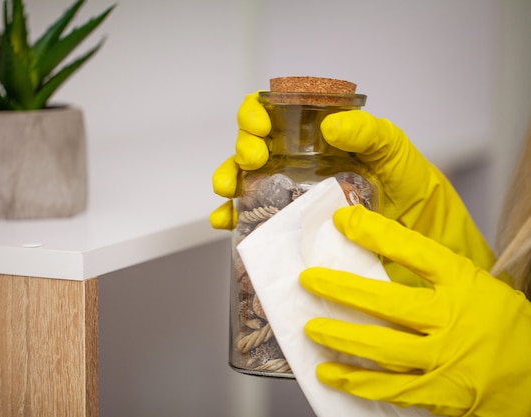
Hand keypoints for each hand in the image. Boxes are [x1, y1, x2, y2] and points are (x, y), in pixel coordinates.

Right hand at [210, 92, 501, 284]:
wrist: (423, 248)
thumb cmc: (413, 195)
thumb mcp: (396, 154)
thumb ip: (370, 132)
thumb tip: (330, 126)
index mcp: (318, 141)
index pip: (276, 116)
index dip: (257, 113)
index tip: (261, 126)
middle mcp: (299, 167)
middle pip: (252, 147)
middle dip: (242, 148)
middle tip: (254, 158)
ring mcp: (291, 199)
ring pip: (244, 182)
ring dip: (228, 180)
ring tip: (228, 190)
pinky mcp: (289, 232)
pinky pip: (250, 221)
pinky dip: (230, 219)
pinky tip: (225, 222)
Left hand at [300, 205, 530, 416]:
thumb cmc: (503, 326)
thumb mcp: (475, 286)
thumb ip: (434, 274)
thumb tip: (381, 249)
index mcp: (463, 283)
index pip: (415, 250)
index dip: (376, 233)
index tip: (344, 220)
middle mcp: (452, 319)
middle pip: (386, 300)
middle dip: (341, 289)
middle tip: (308, 280)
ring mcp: (444, 358)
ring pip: (381, 346)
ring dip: (340, 337)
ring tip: (311, 328)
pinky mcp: (439, 392)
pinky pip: (388, 388)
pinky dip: (355, 381)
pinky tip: (329, 372)